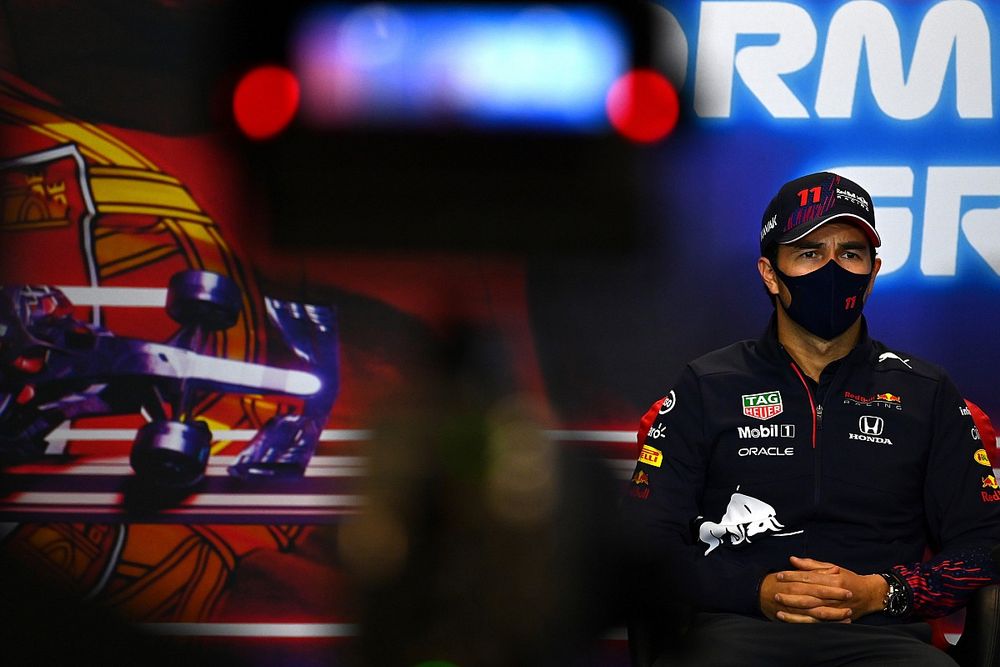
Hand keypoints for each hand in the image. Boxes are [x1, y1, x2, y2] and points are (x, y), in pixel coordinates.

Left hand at [759, 556, 887, 623]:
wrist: (870, 595)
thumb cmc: (849, 579)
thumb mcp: (833, 568)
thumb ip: (812, 565)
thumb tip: (793, 559)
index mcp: (834, 580)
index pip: (809, 578)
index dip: (793, 576)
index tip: (780, 575)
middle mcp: (834, 595)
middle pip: (809, 594)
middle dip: (791, 593)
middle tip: (775, 591)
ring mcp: (834, 609)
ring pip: (811, 609)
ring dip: (794, 608)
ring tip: (779, 605)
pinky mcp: (834, 620)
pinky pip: (815, 622)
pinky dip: (800, 621)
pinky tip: (788, 618)